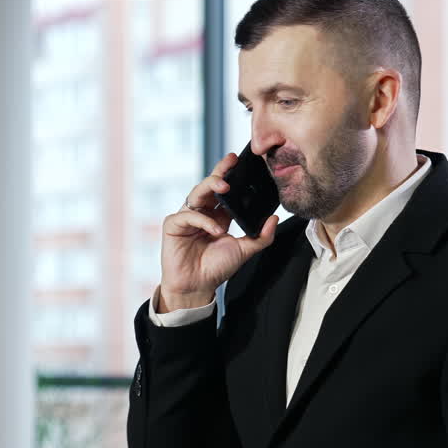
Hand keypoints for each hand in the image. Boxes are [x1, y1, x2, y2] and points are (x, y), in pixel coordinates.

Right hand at [159, 153, 277, 311]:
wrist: (197, 287)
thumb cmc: (216, 268)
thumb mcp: (245, 250)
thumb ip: (261, 237)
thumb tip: (274, 219)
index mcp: (217, 214)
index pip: (223, 190)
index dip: (229, 173)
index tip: (239, 160)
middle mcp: (201, 212)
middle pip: (209, 185)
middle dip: (220, 172)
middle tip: (231, 163)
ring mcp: (186, 217)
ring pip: (196, 193)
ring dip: (210, 186)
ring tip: (225, 187)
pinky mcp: (173, 226)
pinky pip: (187, 215)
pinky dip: (203, 220)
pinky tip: (215, 229)